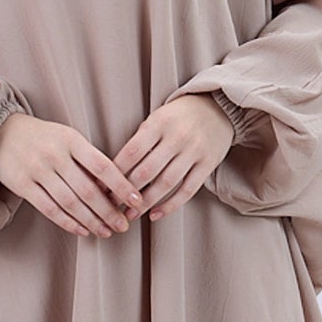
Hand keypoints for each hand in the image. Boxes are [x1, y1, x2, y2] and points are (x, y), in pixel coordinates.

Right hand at [0, 112, 147, 238]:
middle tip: (123, 225)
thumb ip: (88, 160)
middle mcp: (54, 154)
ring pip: (70, 202)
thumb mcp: (68, 138)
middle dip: (108, 211)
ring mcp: (37, 170)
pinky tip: (82, 231)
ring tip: (106, 232)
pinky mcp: (22, 184)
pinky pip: (49, 209)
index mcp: (71, 140)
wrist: (2, 133)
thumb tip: (114, 189)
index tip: (137, 201)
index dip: (121, 185)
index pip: (103, 165)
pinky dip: (68, 223)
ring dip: (91, 221)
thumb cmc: (44, 138)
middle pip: (88, 189)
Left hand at [111, 93, 233, 223]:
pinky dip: (170, 206)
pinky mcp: (208, 164)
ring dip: (146, 203)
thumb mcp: (158, 117)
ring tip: (131, 214)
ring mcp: (195, 151)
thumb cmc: (179, 116)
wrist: (218, 107)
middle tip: (113, 206)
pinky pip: (187, 190)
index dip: (115, 173)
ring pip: (166, 183)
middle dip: (127, 192)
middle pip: (147, 171)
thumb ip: (141, 139)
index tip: (103, 188)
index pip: (132, 152)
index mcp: (160, 123)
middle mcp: (178, 137)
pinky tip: (155, 214)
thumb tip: (116, 170)